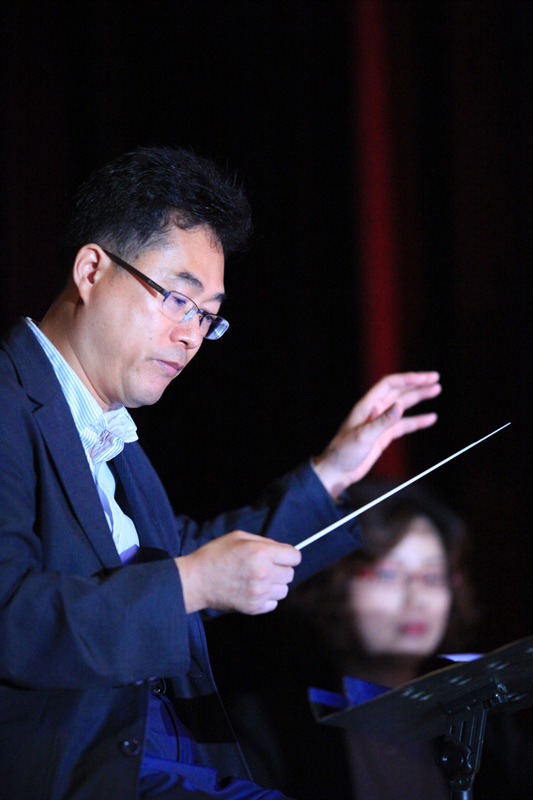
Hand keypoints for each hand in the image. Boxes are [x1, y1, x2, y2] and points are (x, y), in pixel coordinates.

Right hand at [175, 531, 301, 614]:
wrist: (195, 580)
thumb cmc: (215, 555)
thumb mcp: (239, 537)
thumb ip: (264, 542)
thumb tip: (282, 550)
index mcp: (262, 553)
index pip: (295, 557)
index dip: (288, 555)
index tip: (281, 557)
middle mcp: (264, 573)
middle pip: (290, 574)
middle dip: (280, 569)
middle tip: (265, 567)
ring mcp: (259, 592)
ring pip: (284, 590)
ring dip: (275, 585)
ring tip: (258, 580)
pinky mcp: (253, 607)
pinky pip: (273, 603)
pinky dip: (266, 598)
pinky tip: (253, 590)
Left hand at [312, 371, 440, 496]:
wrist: (337, 472)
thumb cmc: (343, 452)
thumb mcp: (363, 436)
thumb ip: (382, 422)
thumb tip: (399, 406)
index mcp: (366, 406)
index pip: (389, 385)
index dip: (408, 379)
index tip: (426, 378)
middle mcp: (374, 411)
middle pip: (399, 391)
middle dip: (417, 384)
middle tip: (436, 379)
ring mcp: (380, 423)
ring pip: (403, 405)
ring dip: (419, 397)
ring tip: (435, 390)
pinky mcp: (384, 436)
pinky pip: (404, 425)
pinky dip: (417, 421)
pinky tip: (430, 418)